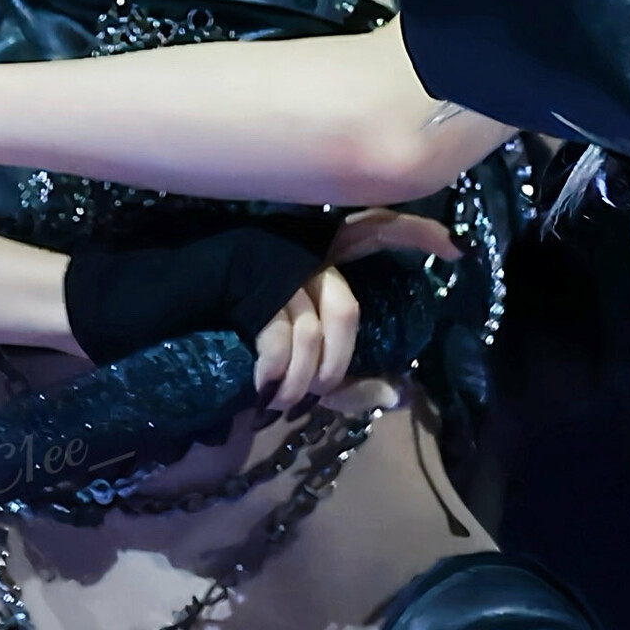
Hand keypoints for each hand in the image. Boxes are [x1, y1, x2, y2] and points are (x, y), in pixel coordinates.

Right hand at [252, 207, 455, 413]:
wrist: (174, 304)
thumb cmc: (240, 327)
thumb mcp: (301, 356)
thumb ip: (346, 378)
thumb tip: (398, 397)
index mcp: (319, 255)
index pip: (375, 229)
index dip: (414, 234)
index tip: (456, 250)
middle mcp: (302, 253)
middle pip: (345, 311)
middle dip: (337, 363)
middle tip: (319, 393)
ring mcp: (276, 266)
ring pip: (312, 332)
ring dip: (303, 378)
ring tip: (288, 400)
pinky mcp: (248, 285)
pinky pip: (278, 338)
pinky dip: (277, 372)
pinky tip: (264, 390)